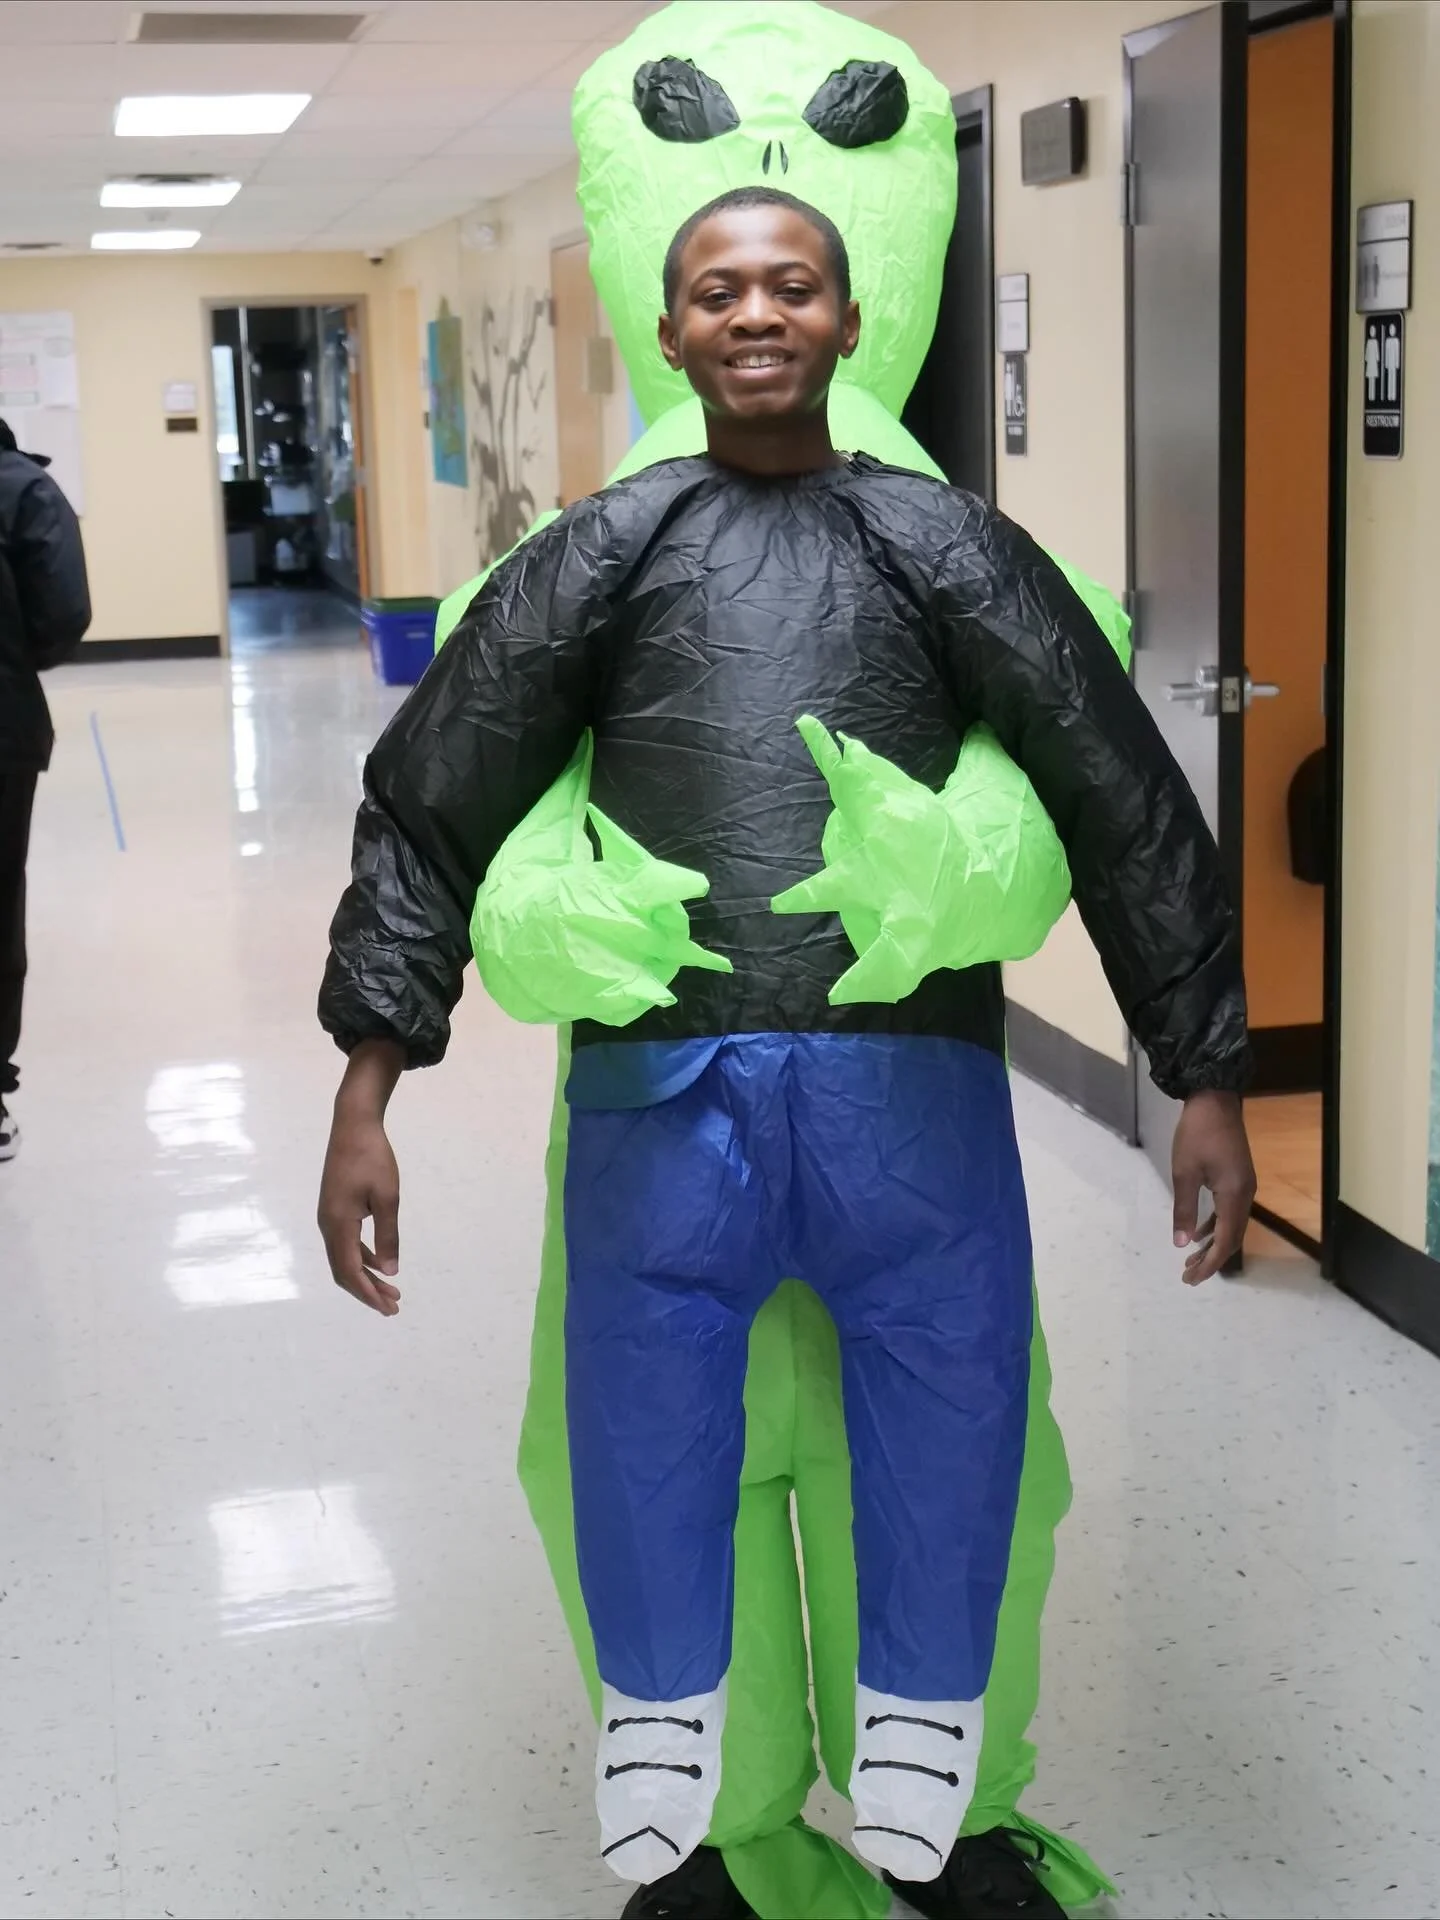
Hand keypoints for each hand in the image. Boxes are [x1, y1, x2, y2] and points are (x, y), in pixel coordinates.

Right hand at [317, 1040, 404, 1315]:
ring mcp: (329, 1217)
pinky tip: (380, 1262)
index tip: (389, 1308)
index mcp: (338, 1224)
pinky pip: (346, 1243)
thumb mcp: (387, 1198)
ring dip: (366, 1276)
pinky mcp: (334, 1209)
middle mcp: (328, 1225)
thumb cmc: (372, 1158)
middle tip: (393, 1306)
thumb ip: (388, 1235)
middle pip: (344, 1270)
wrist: (353, 1126)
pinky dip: (363, 1257)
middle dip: (367, 1291)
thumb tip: (390, 1271)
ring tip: (390, 1290)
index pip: (350, 1271)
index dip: (368, 1294)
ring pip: (344, 1258)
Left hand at [1170, 1089, 1256, 1284]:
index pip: (1225, 1242)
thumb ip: (1184, 1210)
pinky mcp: (1239, 1178)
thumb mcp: (1184, 1173)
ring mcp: (1244, 1186)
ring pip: (1231, 1226)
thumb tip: (1182, 1244)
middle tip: (1188, 1275)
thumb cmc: (1197, 1135)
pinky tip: (1199, 1232)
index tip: (1191, 1279)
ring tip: (1191, 1259)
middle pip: (1232, 1238)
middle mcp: (1246, 1195)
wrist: (1215, 1100)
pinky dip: (1215, 1225)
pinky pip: (1229, 1211)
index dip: (1209, 1264)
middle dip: (1211, 1259)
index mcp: (1235, 1196)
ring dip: (1213, 1243)